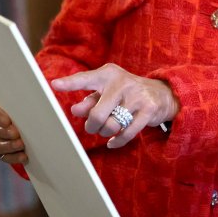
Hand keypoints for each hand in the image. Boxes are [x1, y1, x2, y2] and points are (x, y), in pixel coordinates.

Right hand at [0, 98, 27, 165]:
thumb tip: (25, 105)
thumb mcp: (6, 99)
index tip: (7, 120)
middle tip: (16, 133)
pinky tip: (23, 156)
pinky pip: (3, 156)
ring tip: (20, 144)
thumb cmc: (8, 104)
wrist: (5, 113)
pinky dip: (14, 157)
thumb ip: (12, 102)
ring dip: (10, 146)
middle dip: (5, 133)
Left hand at [51, 63, 179, 148]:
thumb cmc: (126, 93)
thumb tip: (75, 110)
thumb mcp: (107, 92)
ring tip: (108, 129)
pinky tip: (112, 142)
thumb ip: (90, 100)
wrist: (163, 93)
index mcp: (108, 74)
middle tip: (92, 127)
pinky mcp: (149, 110)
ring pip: (111, 126)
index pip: (86, 79)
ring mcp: (137, 96)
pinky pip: (126, 133)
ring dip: (105, 132)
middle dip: (92, 126)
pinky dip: (117, 141)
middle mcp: (122, 83)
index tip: (54, 85)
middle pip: (97, 114)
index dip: (70, 83)